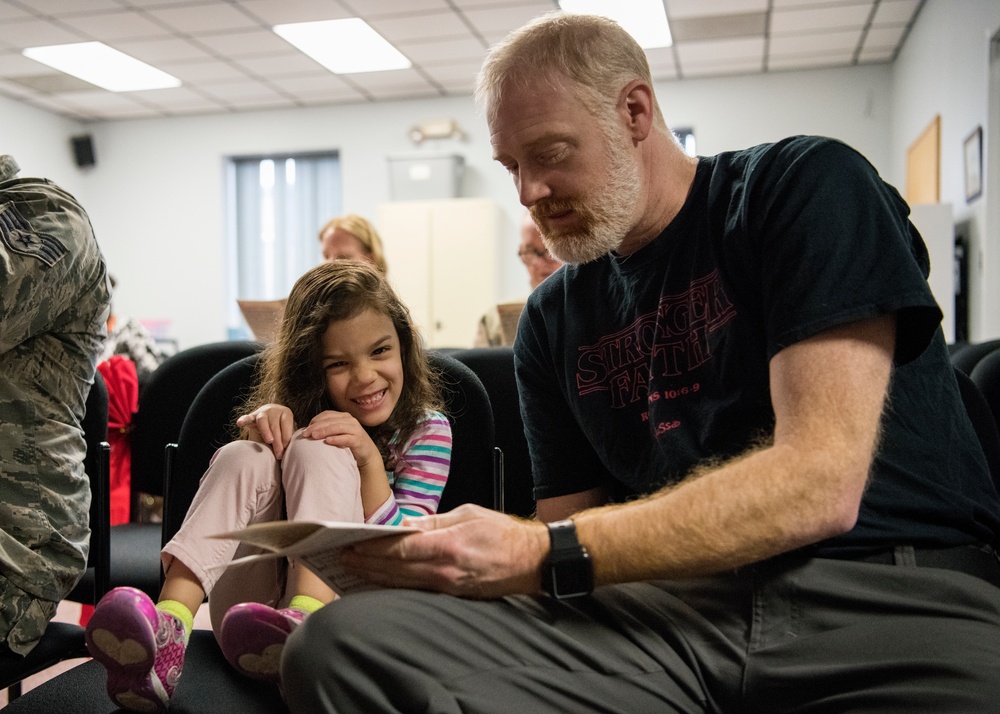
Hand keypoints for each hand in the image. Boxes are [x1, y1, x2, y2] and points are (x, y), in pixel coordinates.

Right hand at [236, 404, 294, 458]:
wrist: (269, 420)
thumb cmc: (280, 430)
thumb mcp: (285, 434)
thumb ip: (286, 440)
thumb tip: (289, 453)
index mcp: (285, 413)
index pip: (286, 425)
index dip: (286, 438)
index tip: (285, 451)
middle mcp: (274, 410)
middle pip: (275, 425)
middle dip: (277, 442)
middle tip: (279, 455)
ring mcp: (262, 412)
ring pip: (263, 420)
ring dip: (266, 431)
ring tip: (269, 441)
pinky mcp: (252, 416)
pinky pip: (247, 417)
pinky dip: (244, 420)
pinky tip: (240, 423)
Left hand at [302, 410, 379, 469]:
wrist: (367, 453)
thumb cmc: (349, 443)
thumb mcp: (338, 433)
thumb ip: (328, 429)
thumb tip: (309, 430)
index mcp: (343, 416)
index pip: (327, 415)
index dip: (315, 420)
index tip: (305, 429)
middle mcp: (350, 420)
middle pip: (330, 421)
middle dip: (316, 426)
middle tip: (305, 434)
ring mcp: (355, 429)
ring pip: (337, 427)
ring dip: (324, 431)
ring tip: (314, 436)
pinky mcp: (358, 439)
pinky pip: (346, 438)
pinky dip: (336, 439)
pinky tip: (328, 441)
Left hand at [339, 504, 548, 598]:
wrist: (533, 562)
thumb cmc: (504, 534)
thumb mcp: (468, 514)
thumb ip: (434, 522)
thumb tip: (405, 525)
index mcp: (447, 546)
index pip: (399, 548)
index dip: (372, 547)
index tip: (351, 542)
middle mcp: (444, 571)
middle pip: (394, 570)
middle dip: (365, 563)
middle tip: (340, 557)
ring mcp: (447, 588)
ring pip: (401, 584)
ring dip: (374, 577)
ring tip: (352, 569)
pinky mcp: (451, 596)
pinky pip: (415, 591)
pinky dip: (394, 586)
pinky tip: (379, 581)